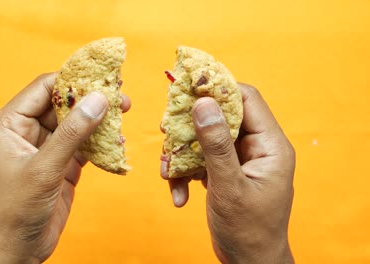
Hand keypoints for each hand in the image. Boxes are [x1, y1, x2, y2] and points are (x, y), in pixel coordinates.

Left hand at [0, 73, 130, 263]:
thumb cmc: (15, 209)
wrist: (15, 250)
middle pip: (62, 104)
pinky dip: (100, 142)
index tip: (101, 75)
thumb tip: (99, 99)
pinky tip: (117, 140)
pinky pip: (83, 145)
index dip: (71, 80)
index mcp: (10, 124)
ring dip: (98, 120)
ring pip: (76, 124)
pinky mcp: (61, 165)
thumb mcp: (44, 168)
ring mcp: (46, 149)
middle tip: (120, 94)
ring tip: (124, 112)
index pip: (43, 89)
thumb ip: (72, 133)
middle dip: (90, 99)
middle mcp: (27, 132)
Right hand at [160, 84, 294, 262]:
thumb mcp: (229, 186)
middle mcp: (256, 148)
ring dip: (183, 154)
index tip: (188, 88)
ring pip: (206, 140)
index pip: (246, 99)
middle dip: (191, 126)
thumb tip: (203, 103)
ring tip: (168, 172)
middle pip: (221, 117)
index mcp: (270, 146)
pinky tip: (179, 194)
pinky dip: (186, 173)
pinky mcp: (225, 173)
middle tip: (167, 129)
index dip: (218, 90)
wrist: (249, 263)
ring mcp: (239, 161)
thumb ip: (216, 144)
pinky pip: (202, 160)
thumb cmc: (248, 230)